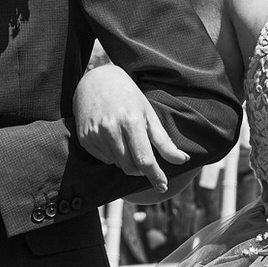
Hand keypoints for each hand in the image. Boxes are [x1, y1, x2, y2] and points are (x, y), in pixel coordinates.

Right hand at [72, 64, 187, 192]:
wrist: (95, 80)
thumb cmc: (127, 96)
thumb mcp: (148, 113)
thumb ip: (164, 140)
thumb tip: (182, 160)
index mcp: (130, 121)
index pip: (144, 159)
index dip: (155, 176)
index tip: (163, 186)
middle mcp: (110, 129)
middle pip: (130, 167)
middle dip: (141, 169)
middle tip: (145, 157)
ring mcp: (95, 135)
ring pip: (117, 165)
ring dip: (127, 161)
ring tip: (126, 140)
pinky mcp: (85, 139)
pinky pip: (104, 159)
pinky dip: (113, 156)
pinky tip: (113, 138)